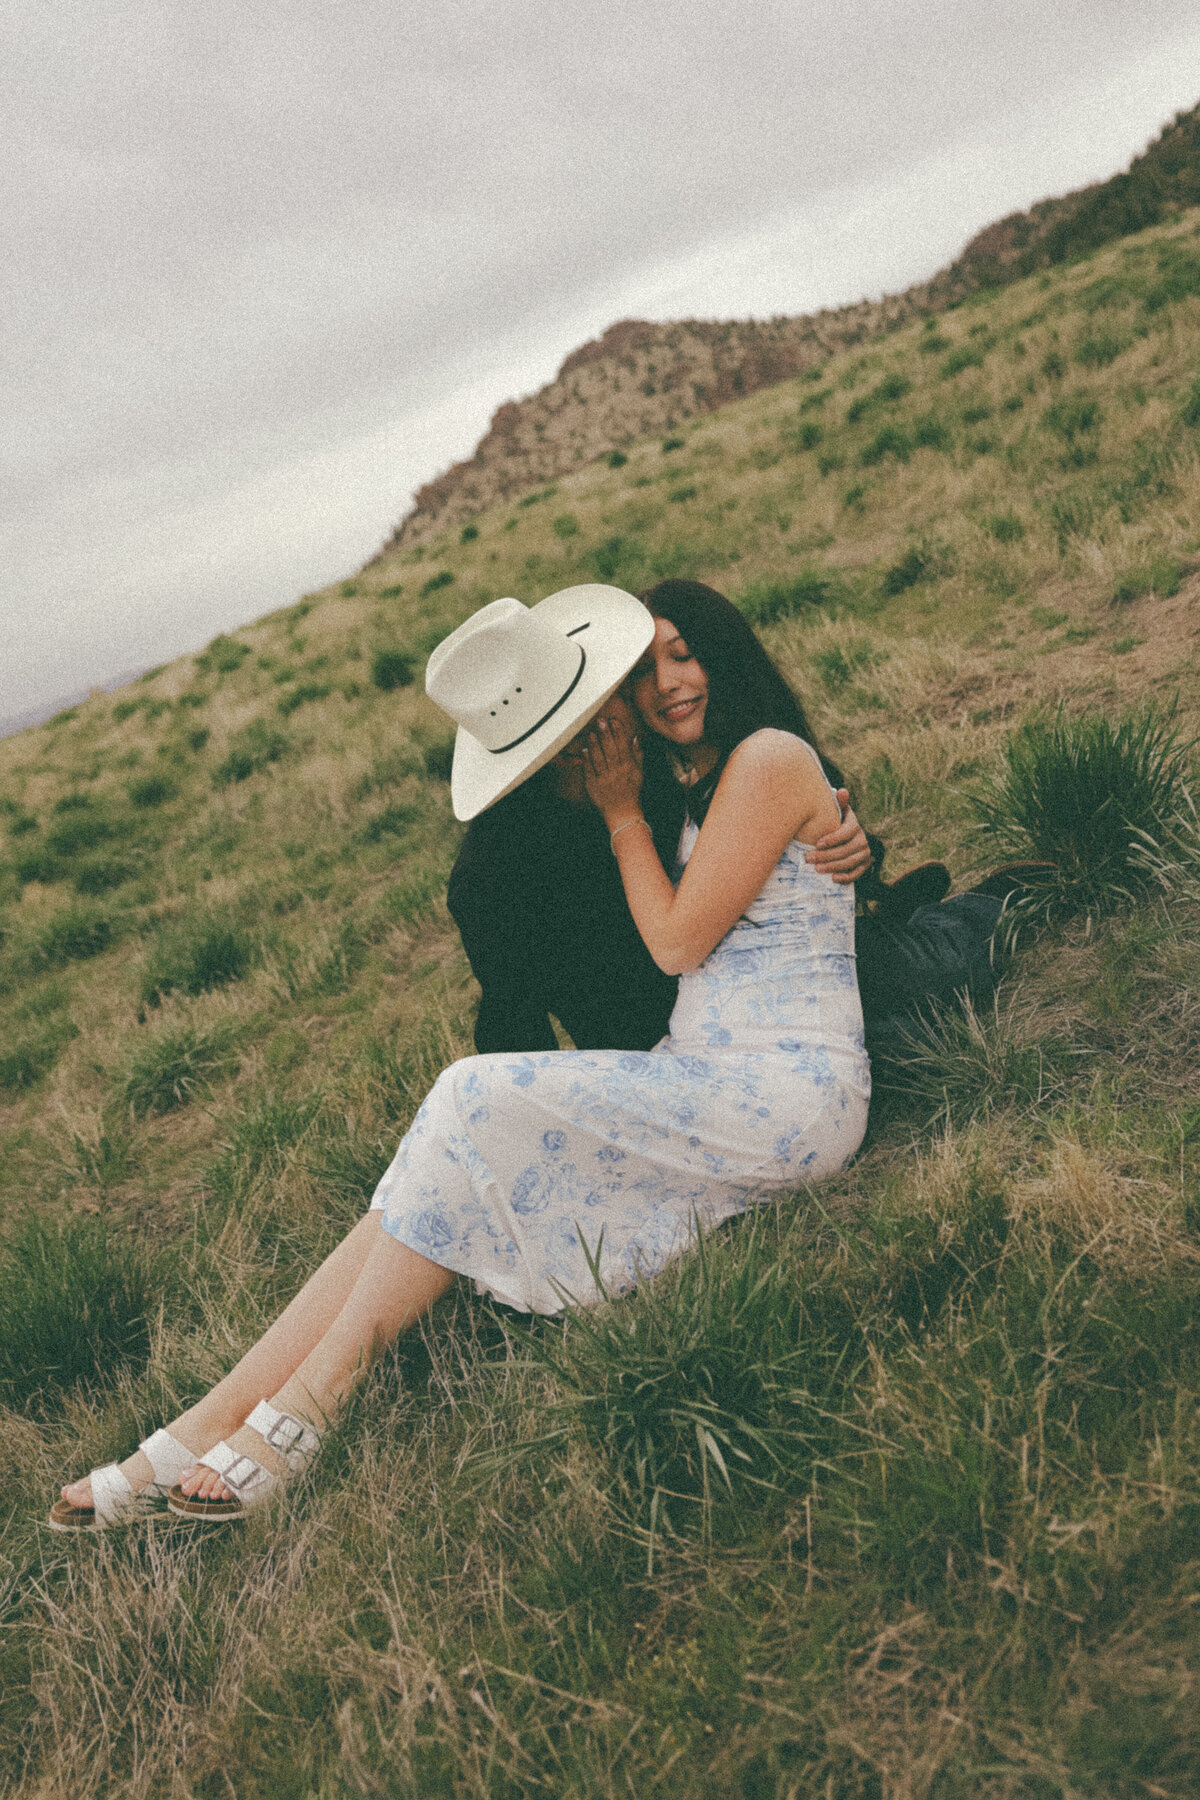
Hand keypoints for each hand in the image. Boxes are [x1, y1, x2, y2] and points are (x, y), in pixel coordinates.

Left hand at [583, 710, 643, 824]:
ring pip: (599, 760)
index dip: (619, 733)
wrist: (622, 812)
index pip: (623, 747)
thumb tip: (635, 738)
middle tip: (601, 721)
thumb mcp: (638, 773)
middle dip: (606, 735)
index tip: (614, 721)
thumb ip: (637, 755)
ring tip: (591, 733)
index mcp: (628, 768)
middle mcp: (616, 772)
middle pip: (610, 751)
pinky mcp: (593, 786)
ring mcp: (604, 779)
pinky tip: (584, 750)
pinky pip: (590, 771)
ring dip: (595, 746)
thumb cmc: (631, 790)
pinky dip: (587, 761)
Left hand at [806, 793, 870, 883]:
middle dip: (826, 855)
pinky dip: (845, 877)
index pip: (847, 832)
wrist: (846, 838)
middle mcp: (862, 840)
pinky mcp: (864, 866)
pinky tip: (833, 879)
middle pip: (846, 850)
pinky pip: (856, 874)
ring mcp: (864, 854)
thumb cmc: (835, 824)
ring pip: (849, 862)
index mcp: (854, 826)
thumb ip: (837, 804)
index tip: (817, 843)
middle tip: (809, 858)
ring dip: (832, 867)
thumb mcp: (836, 813)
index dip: (833, 839)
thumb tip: (842, 791)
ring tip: (816, 869)